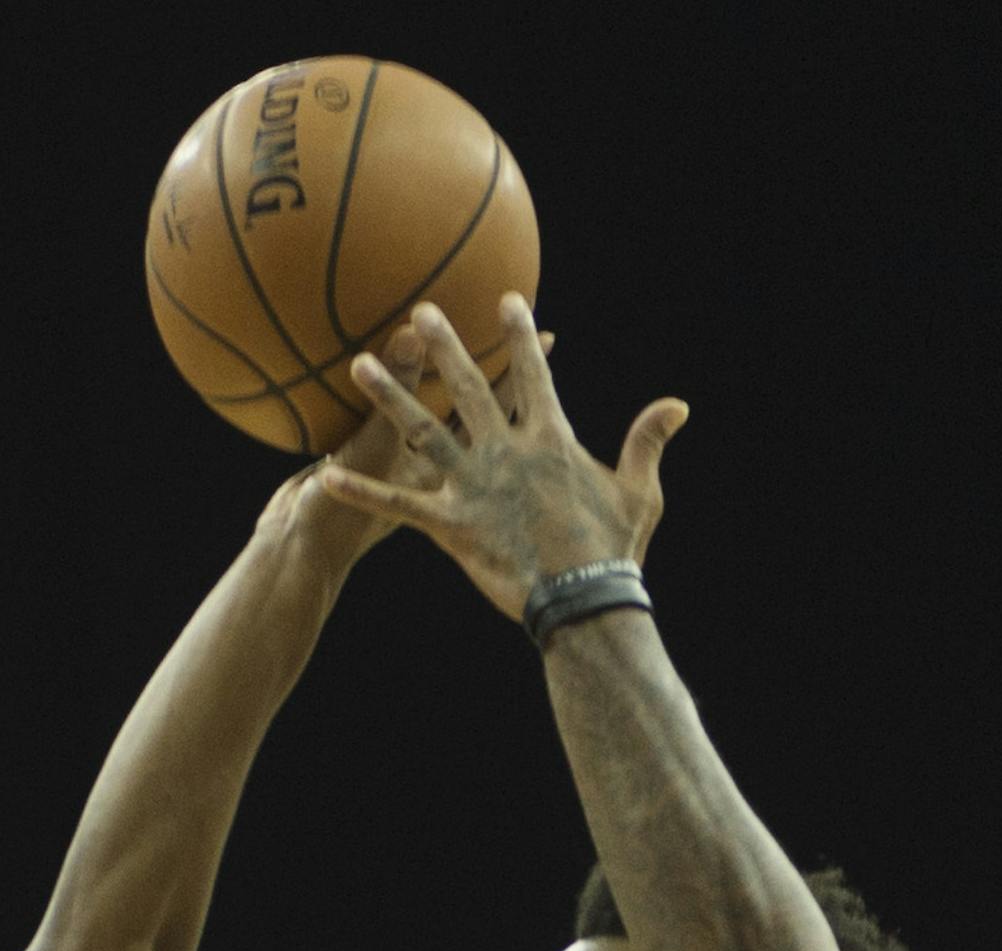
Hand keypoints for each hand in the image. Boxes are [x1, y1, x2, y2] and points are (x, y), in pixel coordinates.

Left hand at [318, 293, 686, 621]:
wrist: (583, 600)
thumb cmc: (614, 549)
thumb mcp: (640, 492)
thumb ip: (647, 441)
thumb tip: (678, 404)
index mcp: (550, 440)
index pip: (532, 376)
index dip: (520, 336)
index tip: (508, 301)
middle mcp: (506, 452)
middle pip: (469, 388)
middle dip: (444, 345)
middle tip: (418, 310)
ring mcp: (474, 486)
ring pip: (423, 431)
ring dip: (390, 397)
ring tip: (360, 364)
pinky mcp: (450, 524)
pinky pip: (398, 505)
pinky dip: (361, 492)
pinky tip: (322, 478)